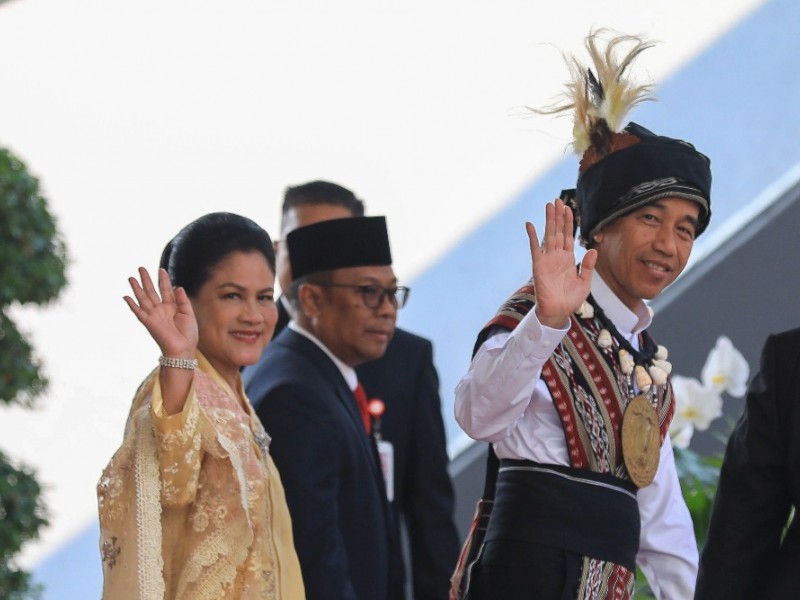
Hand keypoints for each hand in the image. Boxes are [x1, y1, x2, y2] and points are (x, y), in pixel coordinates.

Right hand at [124, 267, 198, 357]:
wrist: (183, 348)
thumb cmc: (188, 334)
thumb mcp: (189, 314)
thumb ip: (183, 300)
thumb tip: (178, 287)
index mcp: (172, 307)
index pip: (166, 289)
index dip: (164, 279)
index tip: (161, 269)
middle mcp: (161, 309)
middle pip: (152, 291)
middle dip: (146, 280)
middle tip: (141, 268)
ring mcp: (154, 315)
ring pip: (143, 298)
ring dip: (137, 288)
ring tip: (131, 278)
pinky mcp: (149, 322)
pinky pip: (138, 312)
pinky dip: (132, 305)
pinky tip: (126, 296)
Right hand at [526, 199, 596, 328]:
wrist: (558, 313)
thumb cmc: (571, 300)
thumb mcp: (584, 282)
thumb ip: (587, 266)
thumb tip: (592, 250)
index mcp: (568, 259)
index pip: (568, 236)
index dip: (569, 222)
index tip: (569, 208)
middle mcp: (557, 256)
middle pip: (557, 231)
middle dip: (558, 216)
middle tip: (557, 200)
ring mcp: (547, 260)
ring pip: (548, 235)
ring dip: (549, 220)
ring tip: (549, 205)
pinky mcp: (539, 266)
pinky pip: (535, 248)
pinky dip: (532, 236)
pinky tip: (530, 224)